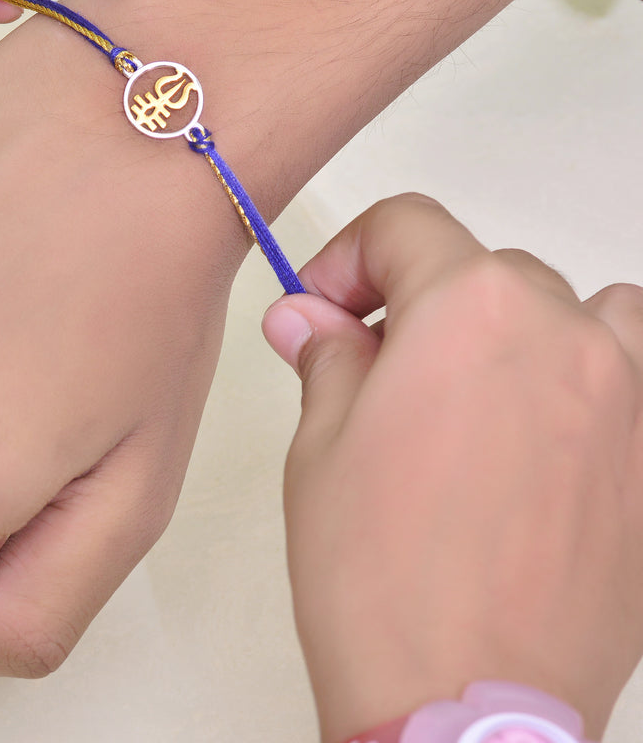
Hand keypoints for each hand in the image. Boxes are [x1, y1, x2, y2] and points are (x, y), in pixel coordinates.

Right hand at [263, 194, 642, 741]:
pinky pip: (634, 381)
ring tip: (475, 388)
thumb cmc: (381, 575)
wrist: (459, 705)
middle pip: (486, 268)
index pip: (406, 226)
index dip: (348, 258)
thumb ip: (328, 355)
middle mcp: (561, 333)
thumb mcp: (322, 443)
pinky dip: (592, 380)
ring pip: (580, 311)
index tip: (324, 306)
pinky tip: (544, 435)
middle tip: (371, 366)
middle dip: (418, 302)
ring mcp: (625, 398)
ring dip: (522, 326)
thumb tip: (311, 319)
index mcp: (469, 307)